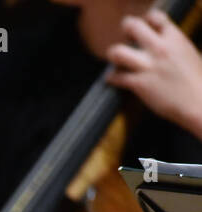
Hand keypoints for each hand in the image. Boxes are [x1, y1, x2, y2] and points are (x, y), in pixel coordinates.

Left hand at [106, 10, 201, 139]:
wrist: (199, 102)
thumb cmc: (197, 81)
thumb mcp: (188, 54)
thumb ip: (173, 46)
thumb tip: (162, 45)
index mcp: (175, 38)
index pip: (155, 17)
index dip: (146, 20)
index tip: (143, 29)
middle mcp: (160, 48)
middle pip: (132, 26)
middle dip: (125, 29)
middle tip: (125, 39)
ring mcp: (148, 66)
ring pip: (117, 51)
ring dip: (114, 55)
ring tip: (117, 60)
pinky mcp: (139, 84)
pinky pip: (116, 77)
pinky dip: (111, 78)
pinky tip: (113, 79)